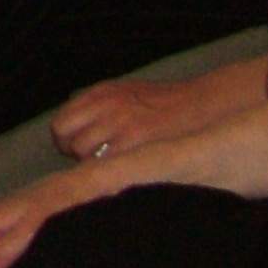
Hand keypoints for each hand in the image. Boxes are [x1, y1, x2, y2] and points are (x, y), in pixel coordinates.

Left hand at [52, 72, 230, 161]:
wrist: (207, 106)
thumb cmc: (167, 105)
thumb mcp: (125, 93)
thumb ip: (96, 106)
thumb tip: (72, 125)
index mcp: (99, 94)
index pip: (60, 123)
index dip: (67, 141)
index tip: (78, 151)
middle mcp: (105, 106)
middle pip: (67, 140)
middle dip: (76, 155)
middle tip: (96, 162)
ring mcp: (121, 125)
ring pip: (86, 155)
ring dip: (95, 165)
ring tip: (117, 168)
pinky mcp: (138, 143)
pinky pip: (108, 165)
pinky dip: (112, 172)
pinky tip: (128, 174)